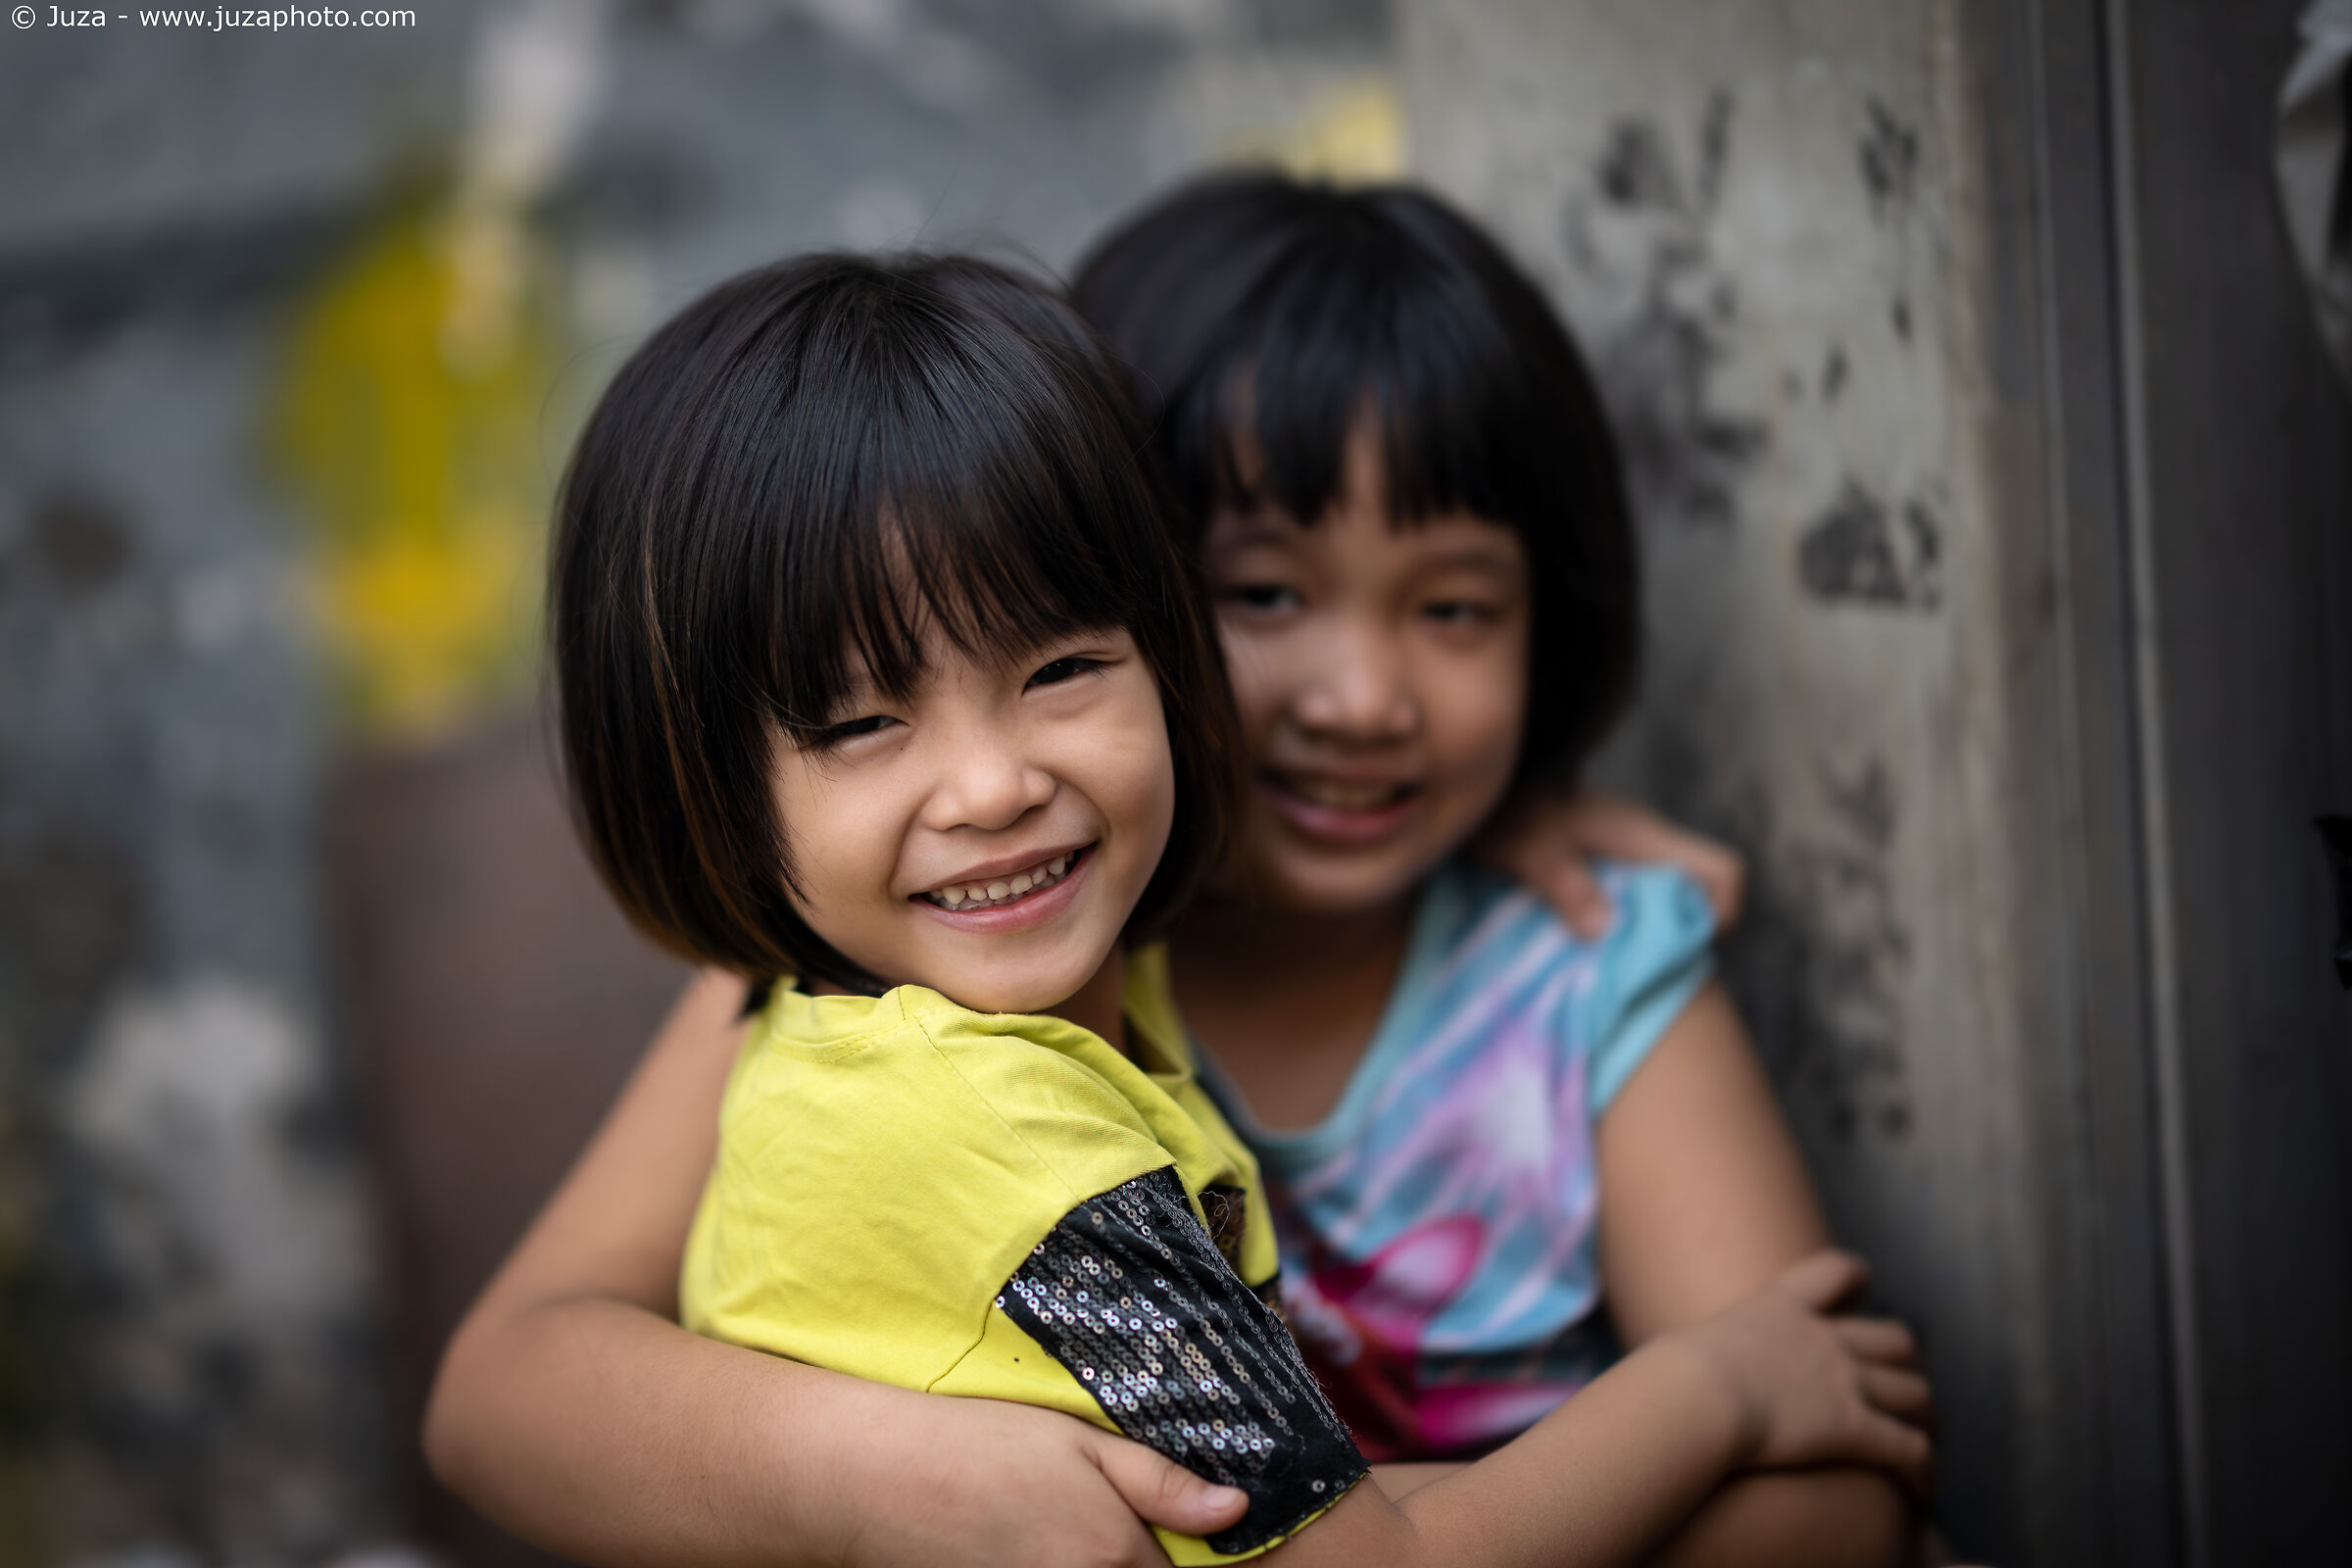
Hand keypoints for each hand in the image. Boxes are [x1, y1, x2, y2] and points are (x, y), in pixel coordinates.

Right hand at [832, 1392, 1247, 1567]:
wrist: (872, 1478)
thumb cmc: (979, 1444)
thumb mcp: (1079, 1442)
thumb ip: (1161, 1482)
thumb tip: (1236, 1511)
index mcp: (1112, 1552)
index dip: (1181, 1560)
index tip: (1167, 1537)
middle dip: (1141, 1566)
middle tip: (1103, 1528)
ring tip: (1059, 1533)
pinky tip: (1025, 1549)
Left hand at [1474, 788, 1744, 939]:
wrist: (1492, 782)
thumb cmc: (1510, 811)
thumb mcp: (1532, 853)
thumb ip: (1567, 887)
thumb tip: (1606, 928)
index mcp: (1645, 837)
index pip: (1723, 869)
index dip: (1722, 910)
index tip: (1685, 943)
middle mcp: (1649, 839)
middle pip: (1702, 887)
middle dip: (1684, 928)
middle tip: (1644, 960)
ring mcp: (1630, 843)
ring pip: (1670, 888)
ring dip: (1652, 923)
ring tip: (1617, 953)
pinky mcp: (1608, 850)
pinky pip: (1637, 886)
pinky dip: (1627, 912)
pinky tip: (1594, 934)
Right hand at [1669, 1251, 1934, 1500]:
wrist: (1694, 1396)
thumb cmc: (1671, 1375)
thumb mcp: (1682, 1347)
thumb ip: (1695, 1354)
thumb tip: (1665, 1372)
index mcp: (1781, 1307)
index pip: (1834, 1271)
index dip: (1855, 1277)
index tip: (1864, 1283)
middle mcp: (1824, 1339)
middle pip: (1896, 1339)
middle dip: (1907, 1362)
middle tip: (1900, 1382)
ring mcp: (1845, 1382)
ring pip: (1916, 1395)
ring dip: (1925, 1418)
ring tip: (1923, 1439)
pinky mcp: (1855, 1429)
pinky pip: (1911, 1451)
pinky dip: (1923, 1471)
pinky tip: (1921, 1491)